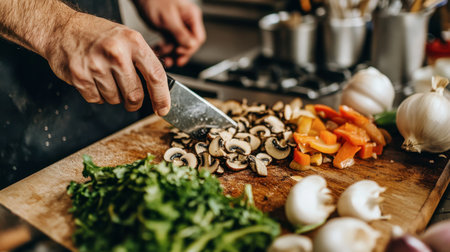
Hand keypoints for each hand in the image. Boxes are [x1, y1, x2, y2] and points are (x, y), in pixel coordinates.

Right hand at [45, 12, 169, 114]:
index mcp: (133, 42)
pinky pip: (97, 99)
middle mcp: (116, 53)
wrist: (61, 29)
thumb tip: (159, 89)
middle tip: (132, 99)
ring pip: (115, 100)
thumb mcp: (127, 38)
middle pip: (135, 95)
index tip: (163, 108)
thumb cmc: (97, 35)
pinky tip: (94, 79)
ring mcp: (96, 66)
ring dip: (114, 96)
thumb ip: (144, 61)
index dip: (161, 97)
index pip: (156, 76)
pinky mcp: (80, 77)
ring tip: (106, 78)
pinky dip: (98, 95)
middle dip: (135, 103)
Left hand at [134, 0, 205, 66]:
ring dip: (170, 53)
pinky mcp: (169, 30)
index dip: (189, 48)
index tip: (178, 51)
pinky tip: (158, 52)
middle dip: (179, 53)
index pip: (198, 38)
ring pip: (178, 46)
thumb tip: (191, 46)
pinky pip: (170, 44)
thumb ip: (180, 34)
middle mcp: (187, 22)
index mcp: (191, 16)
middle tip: (171, 59)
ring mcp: (178, 27)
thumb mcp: (168, 19)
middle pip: (188, 44)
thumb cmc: (154, 0)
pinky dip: (164, 49)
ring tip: (162, 56)